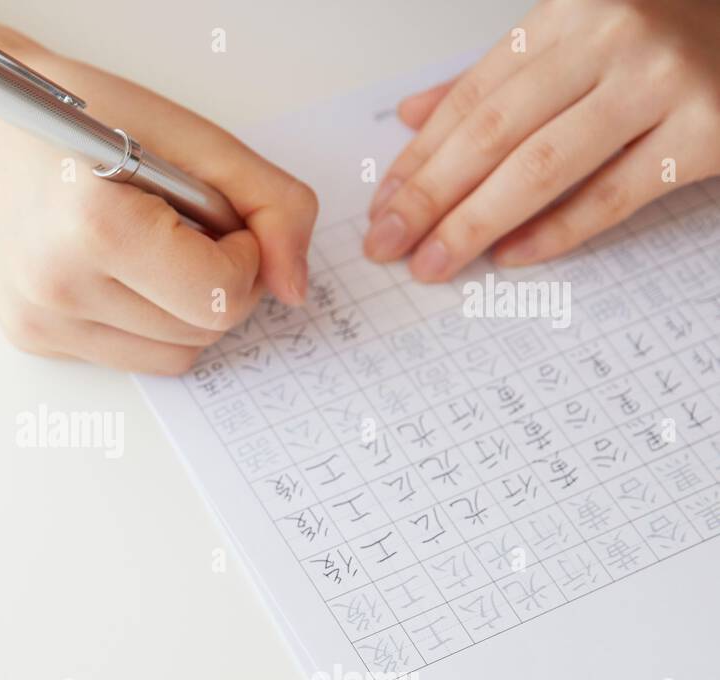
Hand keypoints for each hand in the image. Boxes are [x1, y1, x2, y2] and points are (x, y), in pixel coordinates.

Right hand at [0, 47, 317, 374]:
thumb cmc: (83, 120)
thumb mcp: (192, 139)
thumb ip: (271, 205)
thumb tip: (296, 289)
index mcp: (95, 226)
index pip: (221, 295)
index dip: (245, 256)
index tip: (222, 219)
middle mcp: (58, 286)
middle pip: (204, 333)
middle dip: (218, 283)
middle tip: (185, 229)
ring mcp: (41, 321)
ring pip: (174, 357)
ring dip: (185, 310)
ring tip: (149, 249)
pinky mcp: (32, 340)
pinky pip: (131, 357)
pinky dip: (145, 321)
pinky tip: (115, 271)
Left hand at [363, 0, 719, 281]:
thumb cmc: (674, 36)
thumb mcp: (581, 38)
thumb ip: (499, 79)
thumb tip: (413, 117)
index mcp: (571, 11)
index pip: (472, 97)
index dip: (419, 159)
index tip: (383, 206)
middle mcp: (613, 37)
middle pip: (494, 133)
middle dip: (429, 197)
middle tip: (386, 245)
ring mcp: (661, 83)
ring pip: (542, 166)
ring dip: (474, 223)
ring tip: (433, 263)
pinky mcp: (706, 132)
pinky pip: (612, 195)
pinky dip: (555, 232)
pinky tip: (508, 257)